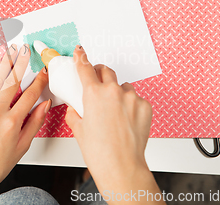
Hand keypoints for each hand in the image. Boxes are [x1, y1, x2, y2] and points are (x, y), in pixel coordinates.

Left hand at [0, 44, 50, 204]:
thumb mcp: (22, 146)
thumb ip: (35, 123)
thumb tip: (44, 105)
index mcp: (11, 124)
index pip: (30, 95)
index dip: (39, 82)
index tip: (43, 72)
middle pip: (11, 82)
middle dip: (20, 63)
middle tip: (25, 50)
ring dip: (4, 64)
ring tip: (10, 51)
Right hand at [66, 46, 162, 203]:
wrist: (122, 168)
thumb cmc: (100, 153)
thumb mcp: (79, 130)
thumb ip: (74, 113)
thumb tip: (74, 109)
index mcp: (93, 94)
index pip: (85, 68)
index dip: (81, 57)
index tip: (80, 51)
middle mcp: (113, 92)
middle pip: (106, 70)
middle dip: (100, 73)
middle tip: (97, 84)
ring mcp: (131, 98)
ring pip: (122, 86)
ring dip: (117, 92)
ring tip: (114, 111)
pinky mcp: (145, 106)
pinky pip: (136, 99)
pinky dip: (130, 105)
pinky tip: (125, 119)